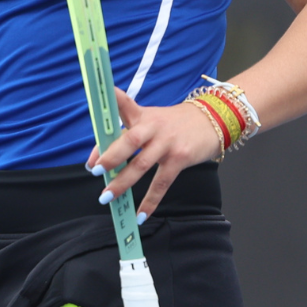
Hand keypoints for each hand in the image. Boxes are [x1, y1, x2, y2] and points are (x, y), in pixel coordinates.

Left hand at [87, 87, 224, 219]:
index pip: (123, 104)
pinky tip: (140, 214)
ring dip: (122, 182)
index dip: (111, 99)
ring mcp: (166, 143)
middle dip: (110, 156)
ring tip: (106, 197)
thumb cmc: (173, 123)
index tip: (97, 93)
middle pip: (129, 140)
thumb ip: (127, 133)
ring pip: (141, 165)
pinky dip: (150, 201)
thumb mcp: (151, 119)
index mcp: (142, 114)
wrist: (212, 120)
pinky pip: (161, 183)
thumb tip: (100, 157)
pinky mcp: (180, 159)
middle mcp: (152, 127)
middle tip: (94, 170)